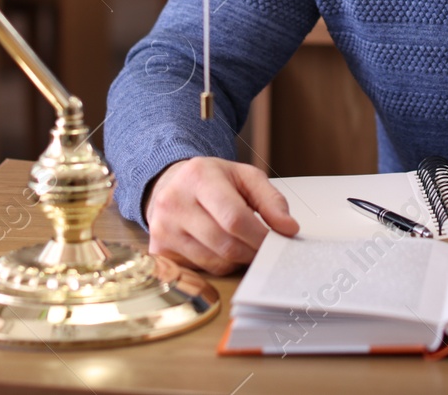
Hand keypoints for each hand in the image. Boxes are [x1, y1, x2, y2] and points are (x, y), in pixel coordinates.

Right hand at [144, 156, 298, 274]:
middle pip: (224, 244)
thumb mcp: (244, 176)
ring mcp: (162, 228)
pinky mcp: (158, 250)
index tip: (276, 242)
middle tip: (265, 250)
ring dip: (236, 261)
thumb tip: (289, 229)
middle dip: (252, 252)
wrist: (169, 183)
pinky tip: (222, 252)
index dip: (259, 236)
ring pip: (213, 262)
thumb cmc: (211, 180)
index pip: (234, 217)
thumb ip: (271, 200)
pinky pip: (198, 271)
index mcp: (198, 177)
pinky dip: (217, 266)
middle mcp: (174, 202)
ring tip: (244, 247)